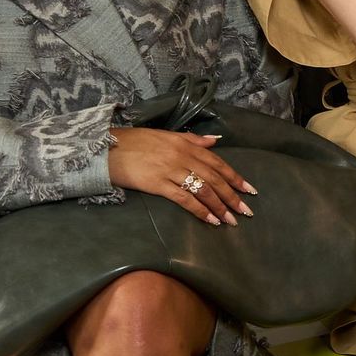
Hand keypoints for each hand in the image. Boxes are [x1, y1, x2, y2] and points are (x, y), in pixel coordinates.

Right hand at [108, 127, 255, 225]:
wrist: (107, 147)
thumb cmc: (136, 141)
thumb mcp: (167, 135)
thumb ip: (193, 139)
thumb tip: (216, 141)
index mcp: (186, 144)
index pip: (217, 162)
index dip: (234, 177)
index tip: (249, 190)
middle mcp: (183, 156)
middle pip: (214, 178)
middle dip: (232, 195)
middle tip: (246, 210)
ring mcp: (171, 170)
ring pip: (203, 189)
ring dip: (219, 206)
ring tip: (231, 220)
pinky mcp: (158, 184)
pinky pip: (185, 199)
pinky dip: (200, 210)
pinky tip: (210, 220)